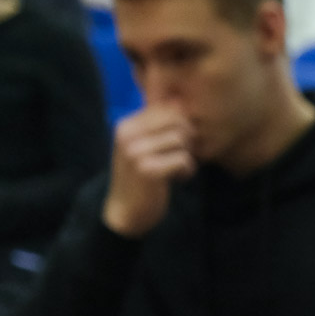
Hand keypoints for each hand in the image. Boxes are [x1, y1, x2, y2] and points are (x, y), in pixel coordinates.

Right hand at [102, 104, 196, 237]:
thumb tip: (182, 103)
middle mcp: (128, 134)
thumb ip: (157, 127)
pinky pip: (183, 160)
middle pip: (177, 120)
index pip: (166, 108)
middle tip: (182, 155)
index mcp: (126, 125)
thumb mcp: (142, 147)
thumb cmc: (141, 178)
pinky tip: (178, 179)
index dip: (181, 125)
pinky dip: (187, 170)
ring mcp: (136, 152)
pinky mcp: (148, 170)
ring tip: (178, 168)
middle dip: (187, 138)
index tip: (177, 143)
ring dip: (188, 156)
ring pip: (182, 140)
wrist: (127, 211)